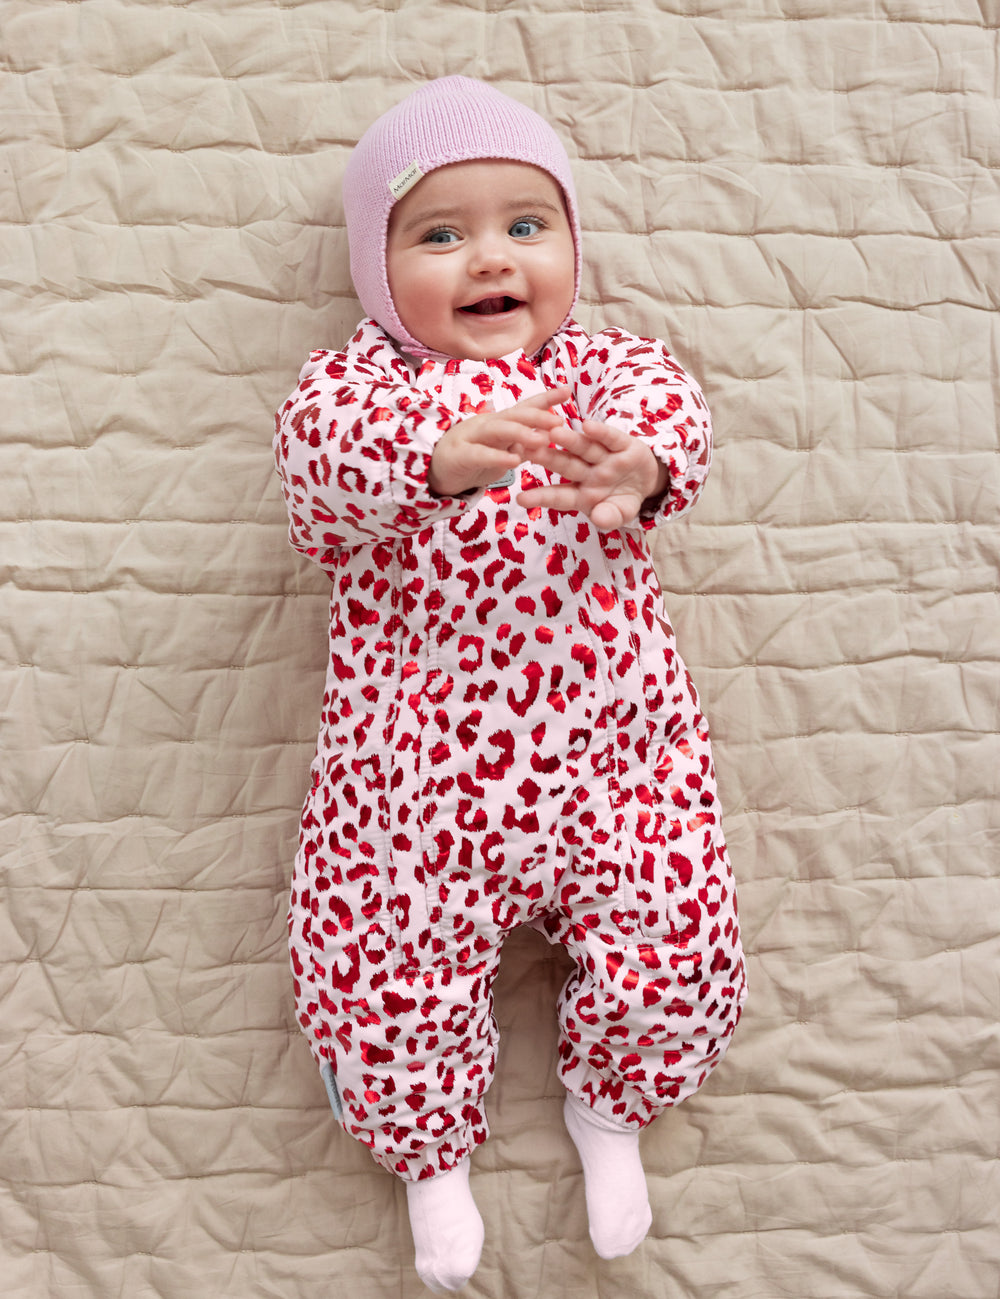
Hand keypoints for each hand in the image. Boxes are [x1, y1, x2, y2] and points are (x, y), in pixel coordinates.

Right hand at [428, 385, 573, 496]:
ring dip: (521, 433)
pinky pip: (481, 454)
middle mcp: (488, 424)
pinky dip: (498, 456)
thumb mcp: (501, 448)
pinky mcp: (460, 455)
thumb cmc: (473, 457)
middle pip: (514, 415)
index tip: (567, 390)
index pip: (524, 407)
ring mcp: (472, 437)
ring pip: (498, 429)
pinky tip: (515, 461)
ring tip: (542, 439)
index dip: (545, 398)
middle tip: (560, 421)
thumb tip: (548, 432)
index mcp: (500, 422)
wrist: (435, 469)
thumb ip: (521, 441)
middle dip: (537, 416)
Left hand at [517, 418, 668, 529]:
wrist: (647, 482)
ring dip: (570, 440)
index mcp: (581, 494)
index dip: (542, 497)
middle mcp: (588, 473)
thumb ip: (610, 517)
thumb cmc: (623, 500)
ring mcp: (604, 458)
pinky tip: (587, 426)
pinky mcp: (622, 444)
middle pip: (566, 465)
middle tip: (528, 451)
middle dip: (548, 458)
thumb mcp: (620, 514)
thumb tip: (600, 519)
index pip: (559, 496)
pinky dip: (600, 432)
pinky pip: (610, 438)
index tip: (521, 498)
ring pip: (584, 449)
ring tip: (553, 432)